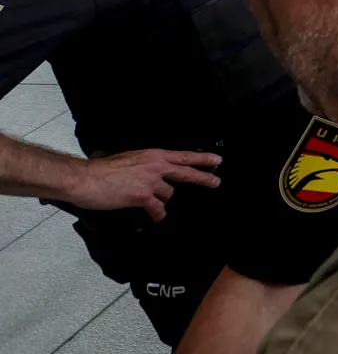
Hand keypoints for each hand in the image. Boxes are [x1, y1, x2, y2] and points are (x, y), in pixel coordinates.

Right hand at [66, 149, 221, 221]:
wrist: (85, 179)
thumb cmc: (101, 170)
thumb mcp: (128, 160)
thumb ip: (144, 166)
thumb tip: (150, 175)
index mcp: (152, 155)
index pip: (183, 156)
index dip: (201, 158)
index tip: (217, 160)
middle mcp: (155, 166)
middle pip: (186, 172)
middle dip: (203, 177)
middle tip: (216, 181)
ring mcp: (150, 181)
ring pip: (169, 194)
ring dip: (163, 200)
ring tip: (153, 203)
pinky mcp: (142, 196)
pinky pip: (158, 208)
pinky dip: (157, 214)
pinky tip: (155, 217)